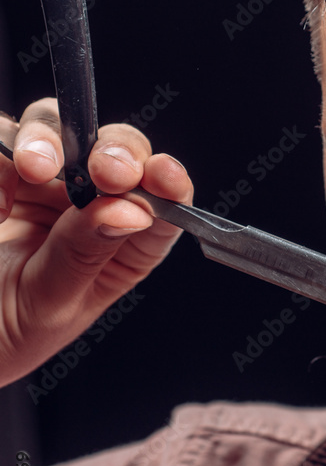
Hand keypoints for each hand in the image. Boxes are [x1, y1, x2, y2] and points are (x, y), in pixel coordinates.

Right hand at [0, 98, 192, 387]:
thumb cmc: (2, 335)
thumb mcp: (47, 304)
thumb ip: (83, 253)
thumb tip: (132, 212)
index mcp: (121, 248)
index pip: (161, 206)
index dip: (169, 184)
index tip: (165, 174)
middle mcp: (85, 208)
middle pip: (118, 154)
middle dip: (116, 152)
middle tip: (107, 169)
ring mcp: (37, 185)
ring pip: (57, 129)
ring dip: (51, 139)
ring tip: (34, 167)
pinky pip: (0, 136)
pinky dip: (1, 151)